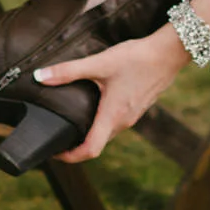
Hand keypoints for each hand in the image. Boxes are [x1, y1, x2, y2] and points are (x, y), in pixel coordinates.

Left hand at [35, 25, 186, 161]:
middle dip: (76, 144)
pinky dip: (102, 121)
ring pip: (107, 132)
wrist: (169, 53)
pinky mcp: (138, 107)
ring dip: (90, 132)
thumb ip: (68, 71)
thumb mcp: (100, 63)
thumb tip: (40, 77)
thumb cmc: (137, 58)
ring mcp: (133, 116)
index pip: (90, 150)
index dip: (69, 157)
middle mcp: (124, 121)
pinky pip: (117, 122)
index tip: (54, 152)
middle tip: (58, 136)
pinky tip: (95, 105)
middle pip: (97, 143)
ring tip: (72, 121)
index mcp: (113, 116)